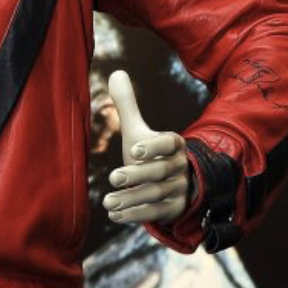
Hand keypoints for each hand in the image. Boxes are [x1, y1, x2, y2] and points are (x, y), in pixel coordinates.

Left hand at [102, 70, 190, 224]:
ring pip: (155, 195)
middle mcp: (180, 167)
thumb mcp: (138, 130)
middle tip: (113, 177)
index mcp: (174, 145)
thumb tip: (116, 72)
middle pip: (158, 172)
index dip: (153, 147)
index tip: (134, 150)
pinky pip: (156, 213)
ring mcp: (179, 190)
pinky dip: (135, 214)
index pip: (168, 143)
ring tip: (107, 200)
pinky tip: (114, 213)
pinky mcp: (174, 209)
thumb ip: (127, 105)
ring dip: (130, 199)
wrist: (172, 183)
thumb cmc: (149, 154)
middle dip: (136, 175)